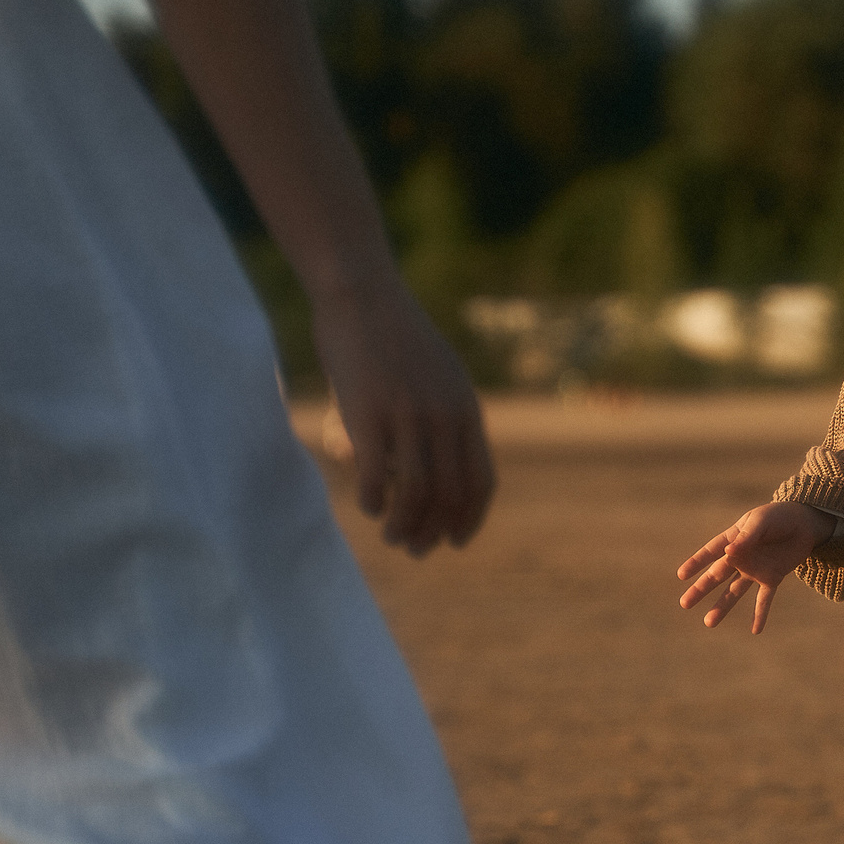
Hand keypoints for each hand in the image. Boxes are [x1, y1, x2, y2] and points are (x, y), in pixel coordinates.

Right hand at [311, 285, 494, 554]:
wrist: (362, 293)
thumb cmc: (396, 336)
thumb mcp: (440, 375)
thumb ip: (446, 415)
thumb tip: (438, 460)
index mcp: (466, 410)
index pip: (480, 480)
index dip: (470, 518)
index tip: (455, 541)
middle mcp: (444, 416)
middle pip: (448, 494)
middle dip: (434, 531)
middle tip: (414, 549)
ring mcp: (407, 414)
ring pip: (414, 491)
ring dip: (405, 524)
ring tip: (392, 536)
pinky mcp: (367, 412)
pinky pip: (373, 473)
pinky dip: (373, 500)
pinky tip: (368, 508)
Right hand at [676, 501, 830, 631]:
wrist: (804, 523)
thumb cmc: (778, 517)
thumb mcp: (761, 522)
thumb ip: (746, 538)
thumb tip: (728, 553)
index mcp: (733, 538)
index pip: (710, 552)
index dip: (696, 563)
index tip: (681, 575)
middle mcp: (741, 558)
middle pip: (717, 575)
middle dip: (701, 589)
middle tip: (685, 604)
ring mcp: (755, 570)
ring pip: (735, 591)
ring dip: (722, 606)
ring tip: (709, 623)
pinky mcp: (772, 578)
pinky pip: (764, 599)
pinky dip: (760, 614)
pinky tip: (755, 630)